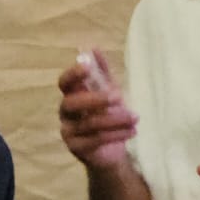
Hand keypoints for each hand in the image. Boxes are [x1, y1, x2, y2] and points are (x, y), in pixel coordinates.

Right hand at [57, 50, 137, 169]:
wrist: (112, 150)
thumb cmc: (109, 116)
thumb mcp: (109, 91)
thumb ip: (102, 72)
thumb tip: (94, 48)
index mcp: (72, 95)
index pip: (64, 83)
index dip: (73, 74)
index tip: (87, 67)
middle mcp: (66, 113)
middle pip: (71, 103)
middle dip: (95, 99)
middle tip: (118, 96)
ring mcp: (68, 132)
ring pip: (89, 123)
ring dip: (116, 120)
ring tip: (136, 118)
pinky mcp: (76, 148)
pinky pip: (95, 140)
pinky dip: (117, 134)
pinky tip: (132, 131)